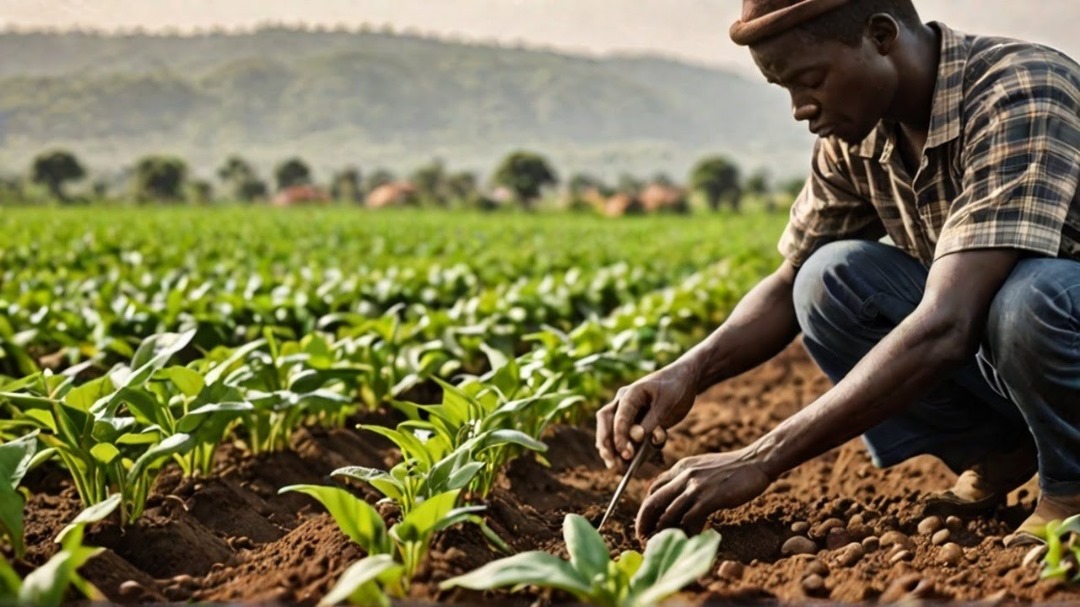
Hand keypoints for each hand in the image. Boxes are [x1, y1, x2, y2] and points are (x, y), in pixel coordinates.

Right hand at [595, 363, 696, 470]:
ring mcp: (627, 413)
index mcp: (630, 394)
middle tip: (613, 463)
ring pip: (611, 432)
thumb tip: (635, 437)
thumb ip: (651, 421)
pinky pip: (624, 437)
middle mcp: (623, 403)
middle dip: (607, 445)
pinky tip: (630, 464)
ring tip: (619, 468)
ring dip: (613, 451)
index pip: (618, 417)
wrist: (684, 380)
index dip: (620, 437)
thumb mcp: (666, 404)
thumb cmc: (676, 388)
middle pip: (606, 424)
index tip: (627, 454)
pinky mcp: (634, 422)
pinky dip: (626, 451)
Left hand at [635, 448, 770, 540]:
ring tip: (659, 543)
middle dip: (644, 522)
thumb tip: (679, 500)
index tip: (645, 522)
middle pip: (653, 502)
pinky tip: (686, 539)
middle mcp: (684, 475)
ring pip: (668, 513)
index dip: (646, 508)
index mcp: (681, 468)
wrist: (755, 462)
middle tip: (642, 537)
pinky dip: (685, 531)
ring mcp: (696, 487)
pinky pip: (689, 518)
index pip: (654, 489)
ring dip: (662, 531)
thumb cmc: (733, 469)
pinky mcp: (709, 498)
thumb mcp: (703, 468)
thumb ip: (689, 480)